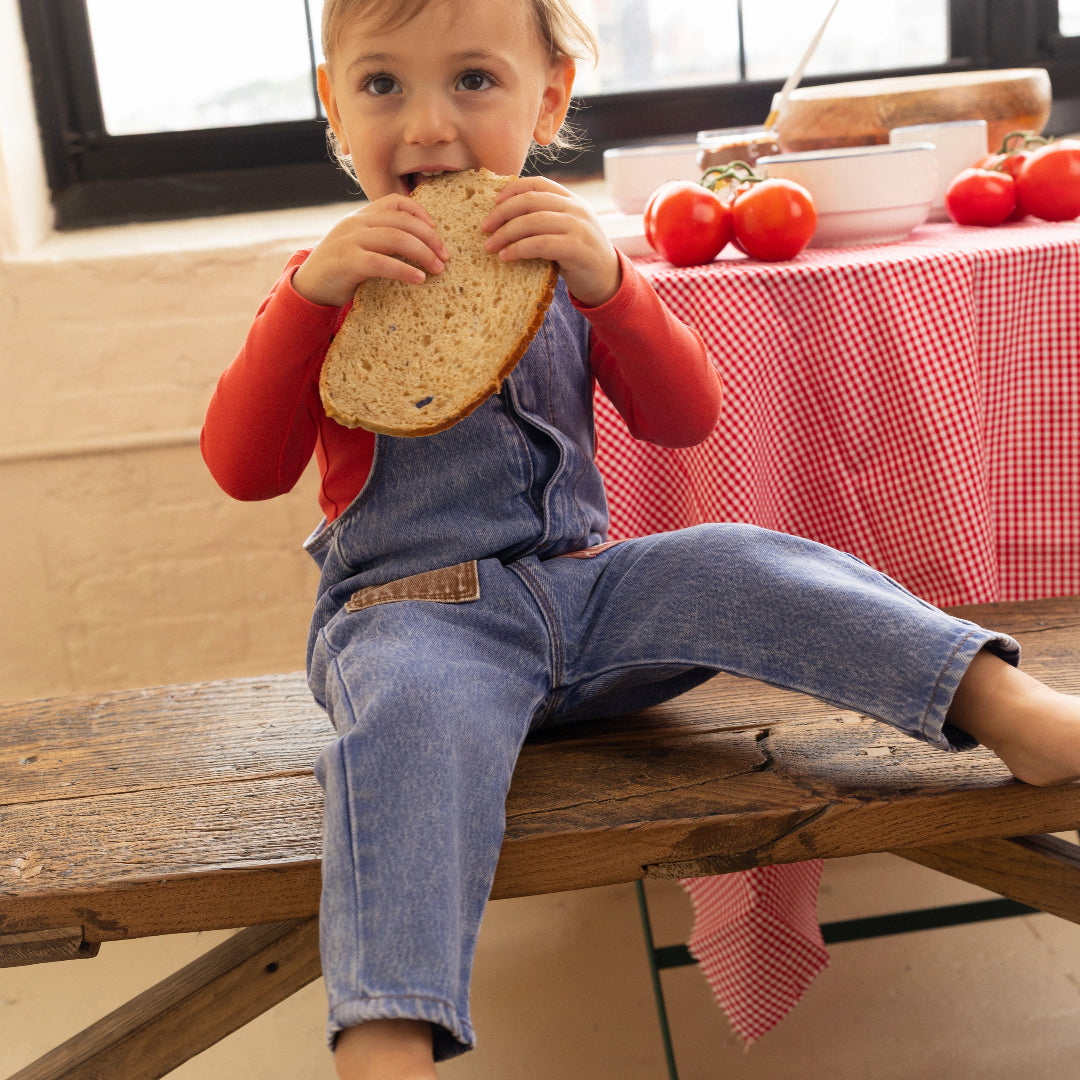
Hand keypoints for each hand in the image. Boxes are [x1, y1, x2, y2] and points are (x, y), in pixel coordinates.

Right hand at [292, 195, 450, 307]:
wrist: (309, 287)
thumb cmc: (341, 270)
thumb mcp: (360, 247)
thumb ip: (381, 240)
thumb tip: (419, 245)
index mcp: (361, 217)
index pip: (396, 202)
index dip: (420, 213)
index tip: (436, 232)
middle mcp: (355, 223)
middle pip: (402, 221)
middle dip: (430, 238)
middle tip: (445, 256)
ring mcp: (350, 240)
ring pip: (395, 238)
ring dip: (423, 253)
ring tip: (438, 268)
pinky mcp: (347, 262)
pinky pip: (382, 262)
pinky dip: (404, 270)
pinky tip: (419, 279)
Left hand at [481, 177, 620, 308]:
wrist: (608, 281)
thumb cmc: (579, 258)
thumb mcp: (565, 231)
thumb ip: (545, 220)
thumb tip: (505, 217)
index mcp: (572, 200)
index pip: (538, 184)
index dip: (512, 189)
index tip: (494, 202)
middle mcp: (576, 209)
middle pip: (530, 200)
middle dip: (502, 212)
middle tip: (484, 227)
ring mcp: (578, 227)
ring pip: (533, 221)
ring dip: (506, 233)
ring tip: (490, 245)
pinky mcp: (576, 249)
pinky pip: (540, 244)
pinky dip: (519, 249)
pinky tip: (505, 256)